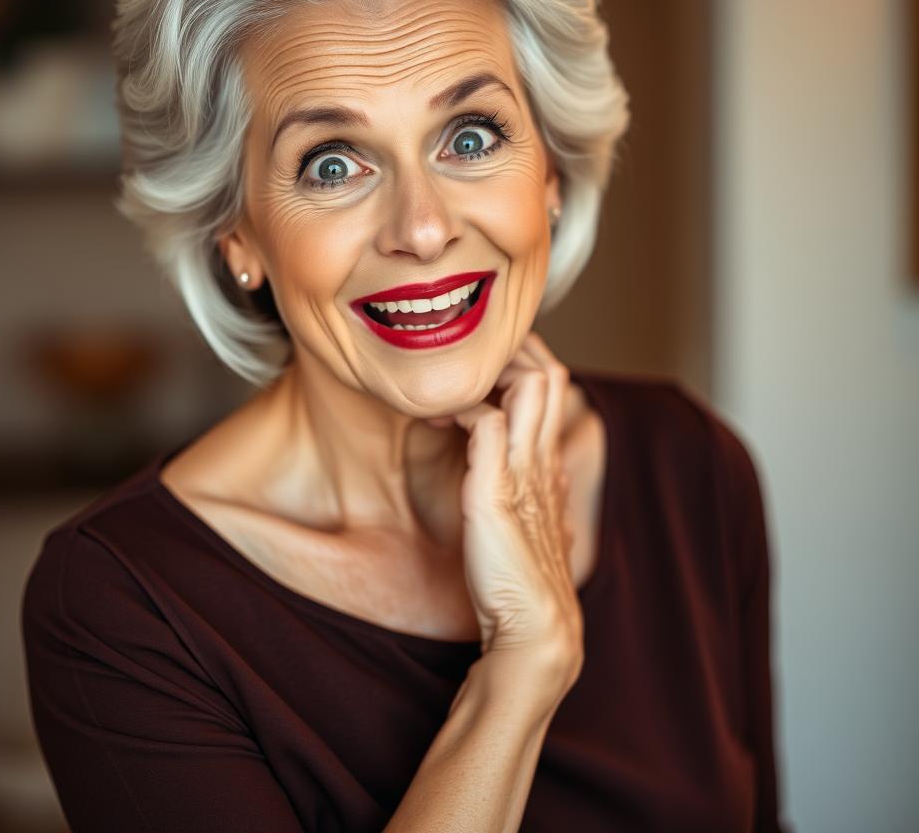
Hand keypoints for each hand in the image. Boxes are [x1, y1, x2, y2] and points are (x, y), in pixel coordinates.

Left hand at [439, 332, 583, 689]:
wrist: (534, 633)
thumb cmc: (517, 583)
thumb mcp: (522, 525)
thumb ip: (518, 492)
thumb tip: (494, 471)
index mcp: (549, 466)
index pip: (551, 389)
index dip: (518, 367)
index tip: (475, 376)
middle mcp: (544, 460)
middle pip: (549, 372)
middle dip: (510, 352)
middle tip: (463, 363)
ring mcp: (526, 472)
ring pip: (530, 383)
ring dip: (487, 371)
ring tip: (449, 385)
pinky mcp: (498, 490)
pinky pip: (487, 422)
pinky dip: (461, 409)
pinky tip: (434, 420)